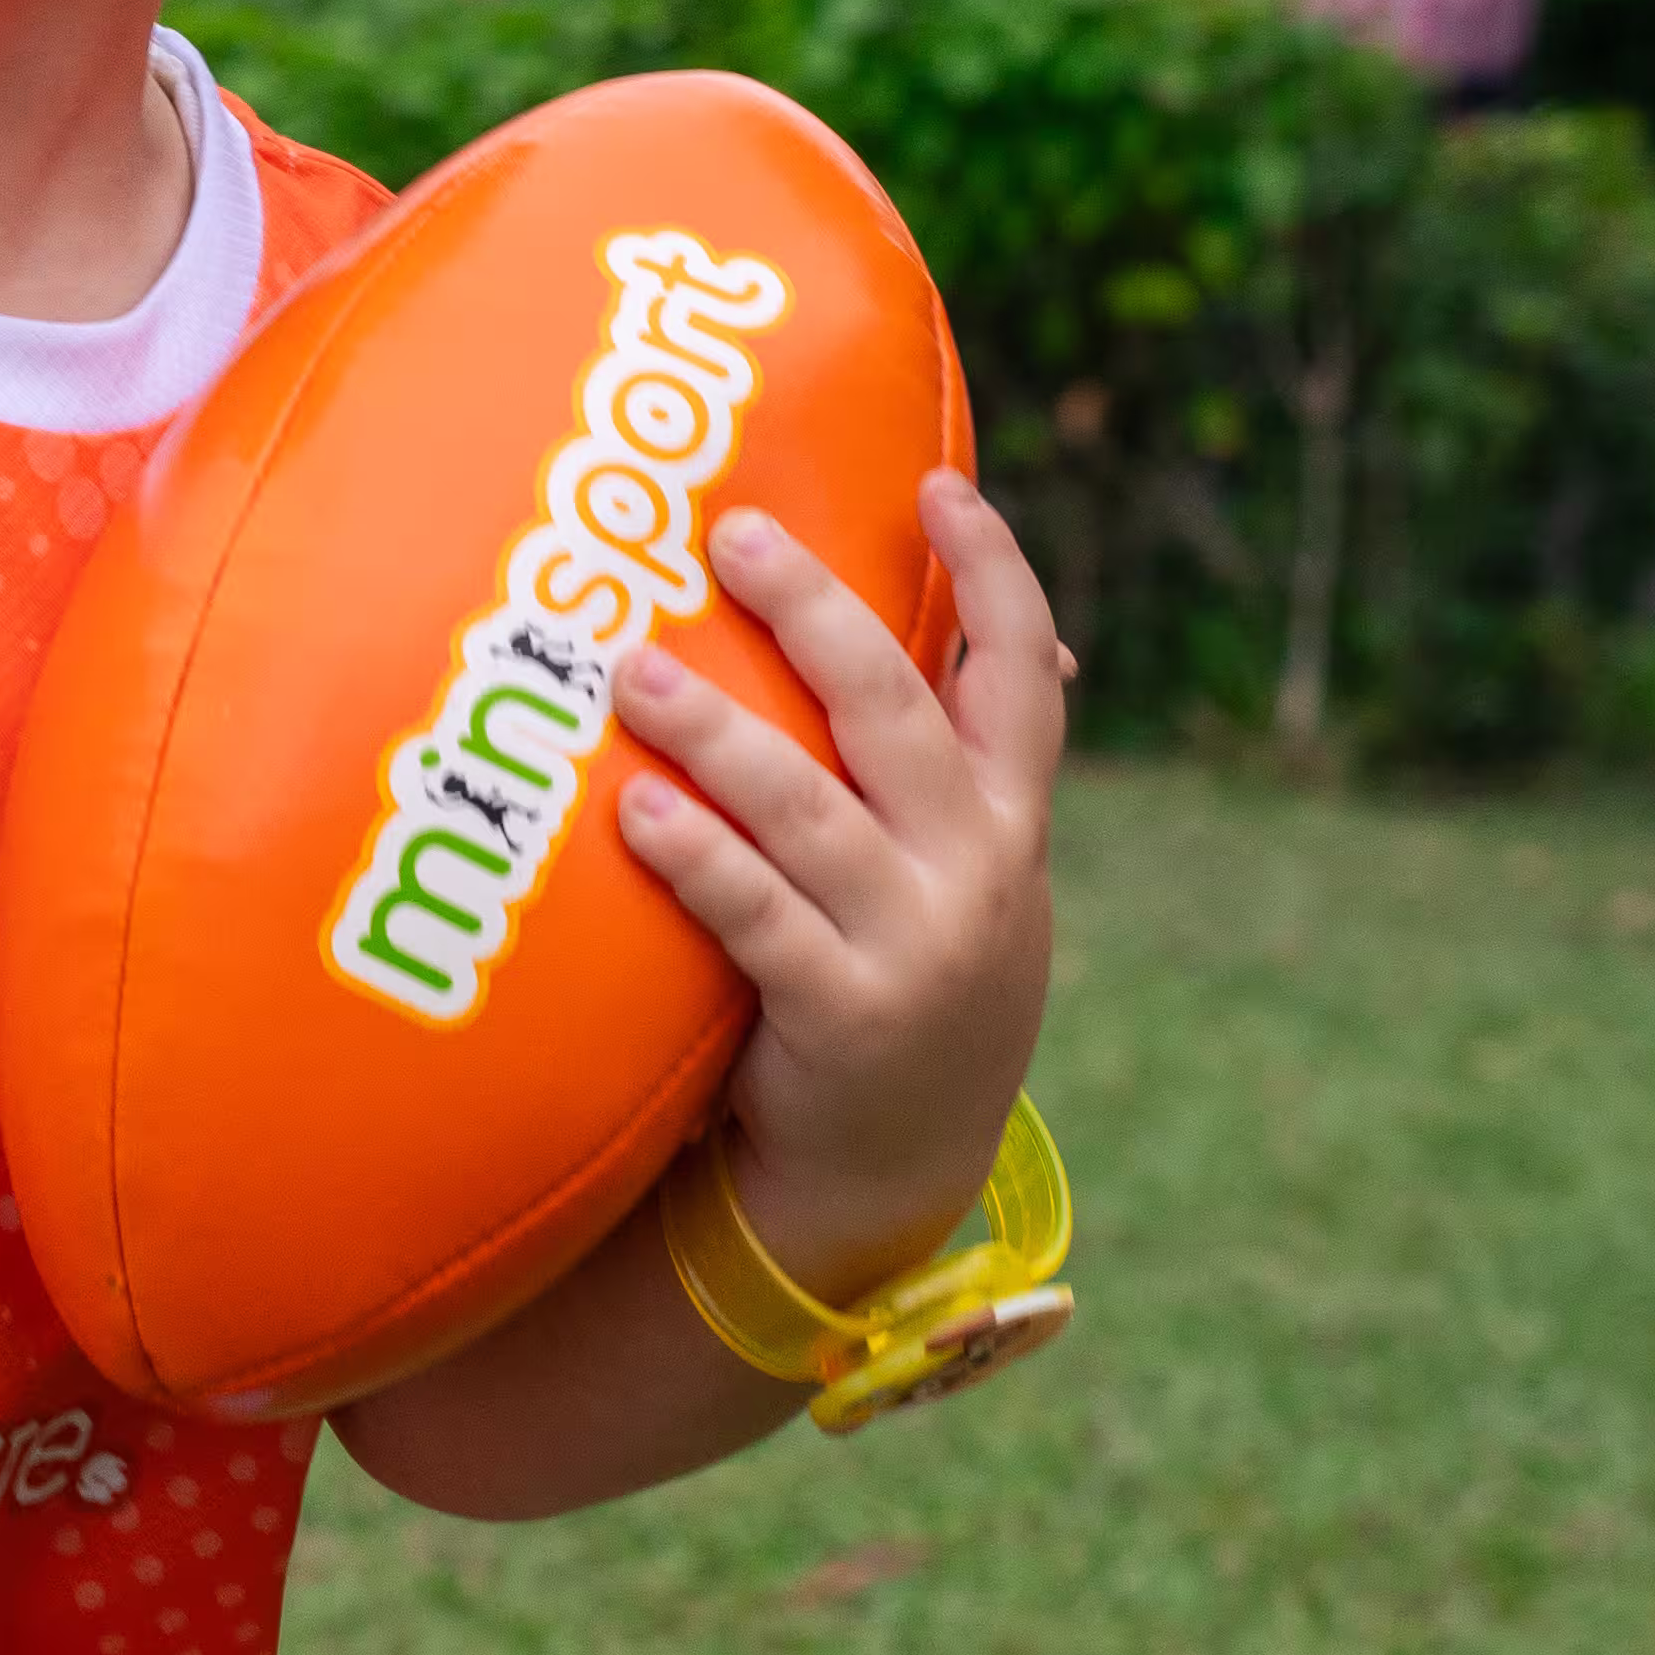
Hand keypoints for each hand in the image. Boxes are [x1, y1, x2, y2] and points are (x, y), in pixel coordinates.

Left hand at [609, 476, 1069, 1295]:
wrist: (894, 1169)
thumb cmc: (902, 980)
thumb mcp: (964, 878)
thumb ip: (948, 770)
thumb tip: (950, 630)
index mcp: (1008, 820)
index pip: (1023, 672)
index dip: (992, 572)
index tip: (937, 484)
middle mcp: (977, 870)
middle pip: (895, 709)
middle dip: (812, 611)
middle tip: (728, 534)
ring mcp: (915, 945)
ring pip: (808, 807)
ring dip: (716, 728)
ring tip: (631, 667)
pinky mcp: (842, 1016)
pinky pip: (756, 917)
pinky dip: (697, 857)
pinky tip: (636, 811)